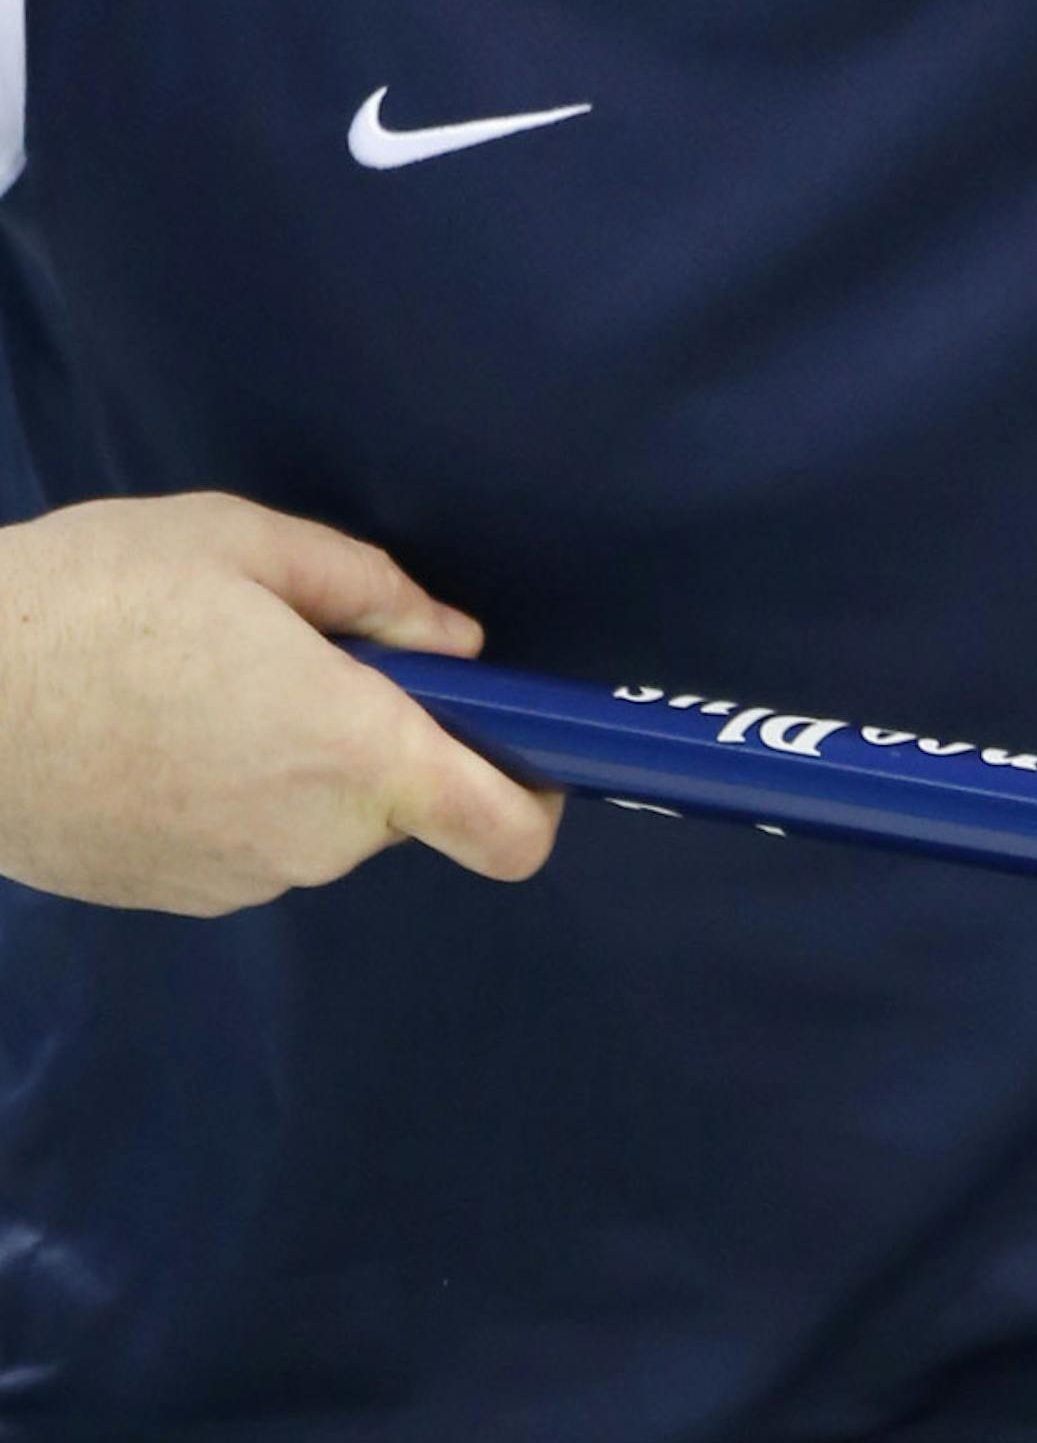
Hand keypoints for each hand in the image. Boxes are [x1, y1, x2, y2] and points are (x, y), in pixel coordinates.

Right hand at [0, 492, 562, 913]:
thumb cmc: (93, 601)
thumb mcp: (244, 545)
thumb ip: (371, 593)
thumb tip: (455, 644)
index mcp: (353, 749)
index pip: (505, 829)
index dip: (538, 791)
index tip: (519, 738)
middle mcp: (312, 838)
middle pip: (403, 802)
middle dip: (383, 733)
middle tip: (298, 649)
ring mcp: (240, 881)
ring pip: (321, 818)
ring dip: (298, 758)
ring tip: (205, 675)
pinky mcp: (177, 897)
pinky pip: (250, 839)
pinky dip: (234, 789)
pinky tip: (160, 724)